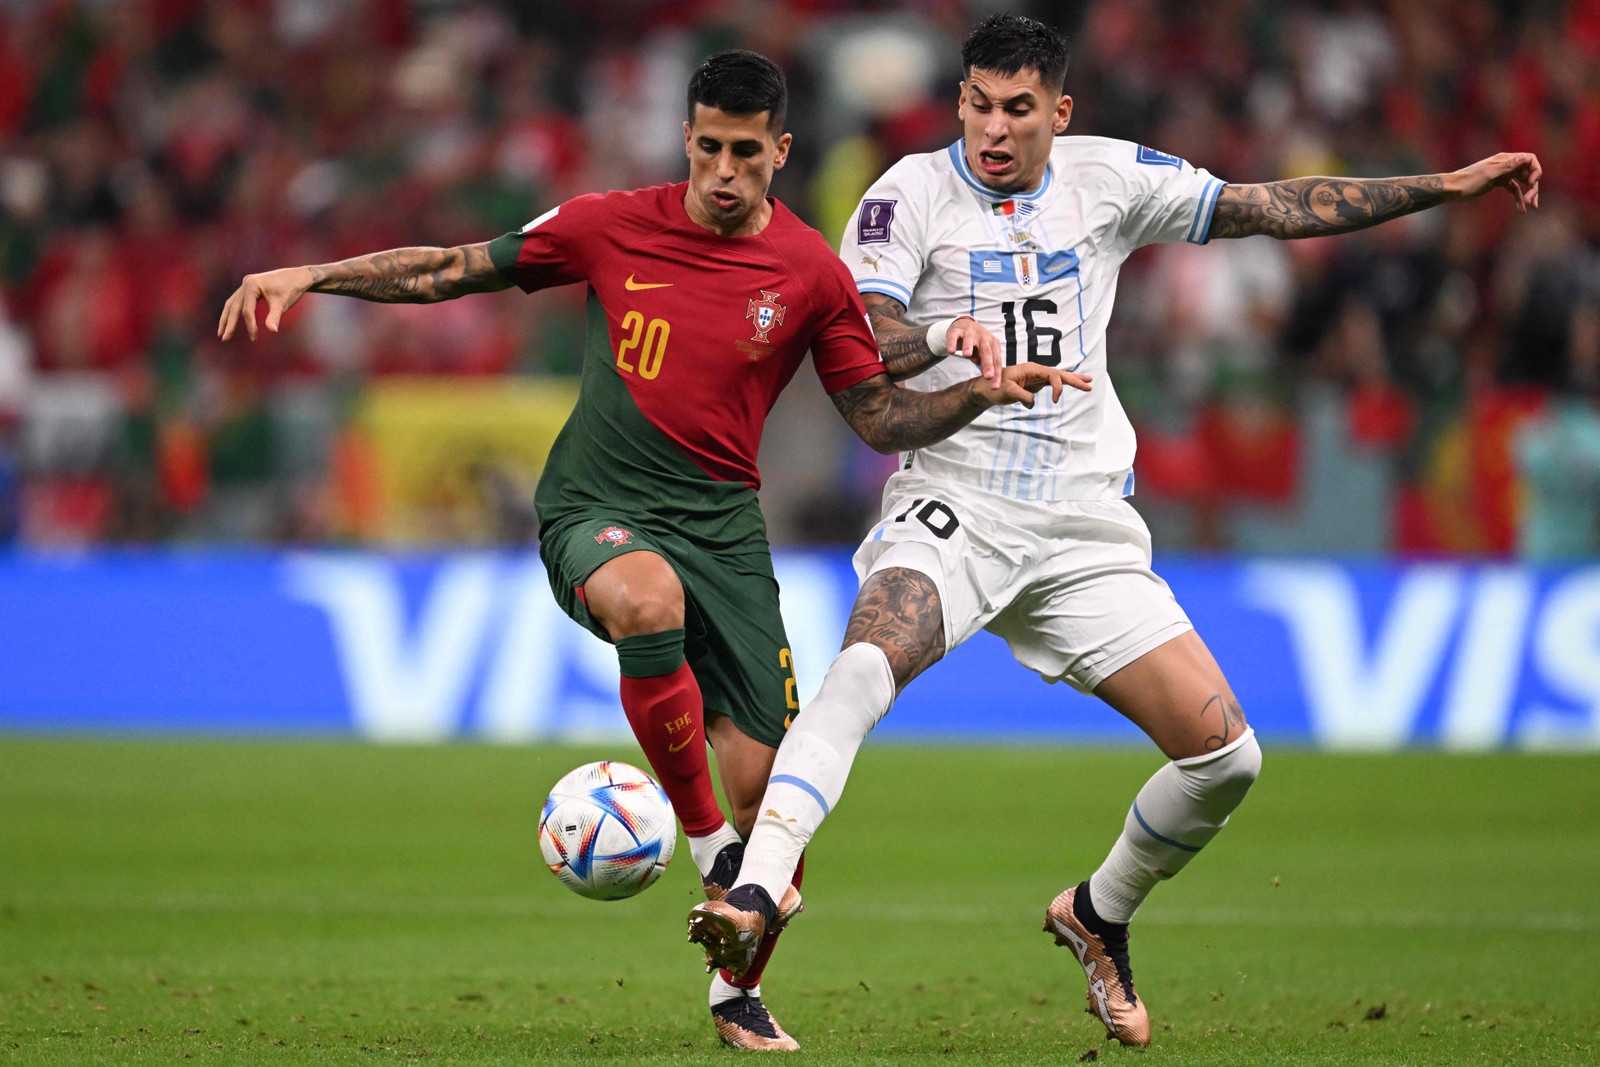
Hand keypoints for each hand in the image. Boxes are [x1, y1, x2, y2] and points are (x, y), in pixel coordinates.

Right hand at [217, 266, 314, 340]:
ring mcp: (246, 283)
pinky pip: (238, 300)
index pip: (247, 310)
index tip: (254, 339)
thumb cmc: (291, 289)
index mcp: (252, 285)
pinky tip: (231, 320)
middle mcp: (246, 282)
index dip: (250, 326)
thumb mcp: (282, 304)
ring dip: (227, 317)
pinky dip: (234, 311)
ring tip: (221, 332)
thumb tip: (273, 331)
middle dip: (229, 323)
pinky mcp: (249, 285)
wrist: (298, 277)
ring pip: (232, 303)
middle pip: (234, 306)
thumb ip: (274, 317)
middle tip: (224, 339)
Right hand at [943, 316, 1002, 387]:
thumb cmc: (976, 343)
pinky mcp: (957, 331)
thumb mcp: (983, 353)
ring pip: (970, 340)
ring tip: (967, 356)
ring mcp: (970, 333)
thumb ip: (987, 365)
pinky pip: (954, 337)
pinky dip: (952, 343)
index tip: (995, 387)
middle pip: (986, 352)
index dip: (996, 374)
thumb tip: (992, 380)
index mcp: (993, 344)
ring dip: (969, 347)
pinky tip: (951, 351)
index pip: (996, 361)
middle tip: (988, 376)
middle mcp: (983, 337)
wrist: (964, 325)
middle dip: (987, 364)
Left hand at [976, 362, 1092, 408]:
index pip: (1052, 375)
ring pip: (1058, 377)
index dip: (1058, 388)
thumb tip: (1033, 403)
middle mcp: (1036, 370)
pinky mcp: (1035, 383)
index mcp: (1031, 369)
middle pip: (1059, 374)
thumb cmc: (994, 388)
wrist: (985, 388)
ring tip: (1089, 383)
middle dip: (1075, 380)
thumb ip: (1022, 397)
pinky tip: (1073, 384)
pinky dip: (1064, 384)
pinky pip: (1053, 383)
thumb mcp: (1007, 392)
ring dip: (1073, 380)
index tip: (1055, 402)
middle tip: (1090, 385)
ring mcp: (1036, 376)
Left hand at [1449, 152, 1540, 212]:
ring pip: (1522, 182)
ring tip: (1531, 207)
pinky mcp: (1498, 182)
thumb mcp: (1489, 174)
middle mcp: (1506, 164)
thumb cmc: (1468, 181)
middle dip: (1532, 186)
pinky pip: (1513, 189)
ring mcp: (1502, 174)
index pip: (1530, 159)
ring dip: (1528, 193)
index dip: (1535, 171)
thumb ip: (1508, 166)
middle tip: (1531, 201)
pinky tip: (1521, 209)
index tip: (1531, 184)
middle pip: (1528, 172)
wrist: (1452, 188)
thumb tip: (1525, 157)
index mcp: (1505, 159)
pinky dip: (1518, 198)